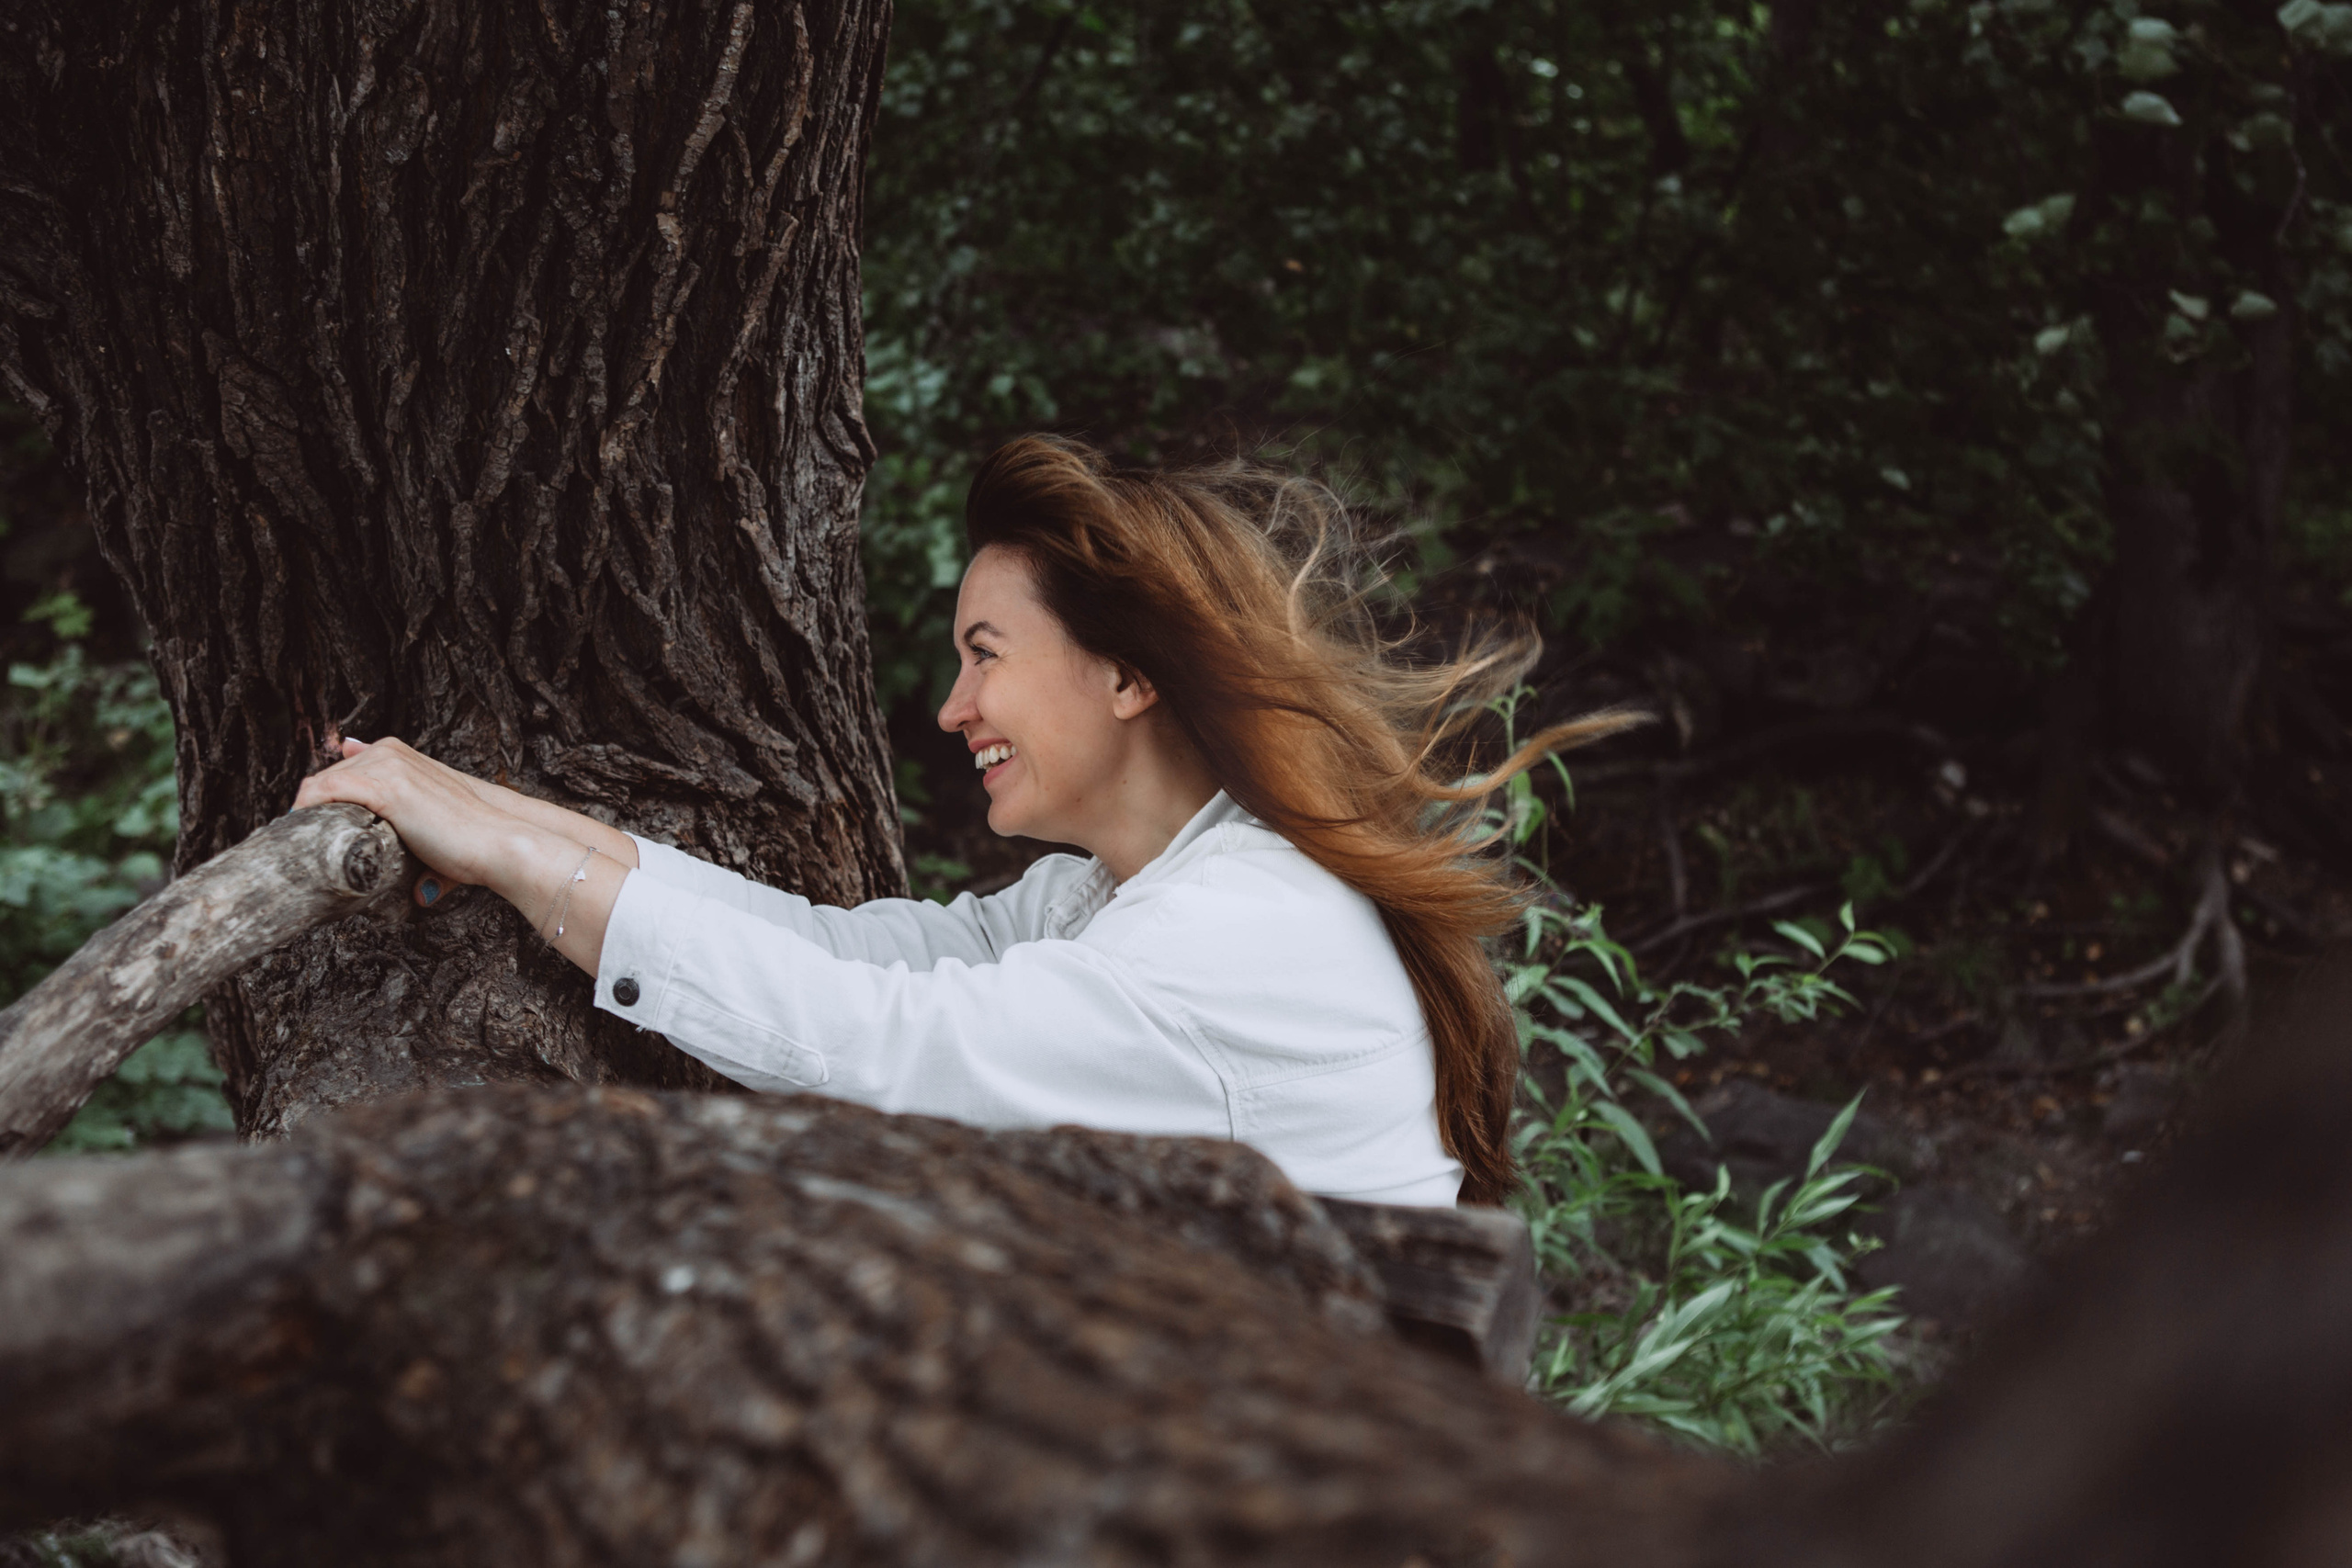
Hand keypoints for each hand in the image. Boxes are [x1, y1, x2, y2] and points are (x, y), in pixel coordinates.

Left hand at [293, 738, 531, 906]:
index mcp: (401, 756)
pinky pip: (327, 790)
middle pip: (327, 776)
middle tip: (303, 842)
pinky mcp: (386, 787)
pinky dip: (308, 810)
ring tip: (300, 844)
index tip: (315, 826)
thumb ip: (421, 845)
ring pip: (322, 783)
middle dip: (312, 809)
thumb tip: (420, 894)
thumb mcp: (436, 827)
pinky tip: (303, 831)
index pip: (344, 771)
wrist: (498, 843)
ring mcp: (389, 766)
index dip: (327, 800)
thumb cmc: (472, 842)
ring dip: (307, 813)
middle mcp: (391, 753)